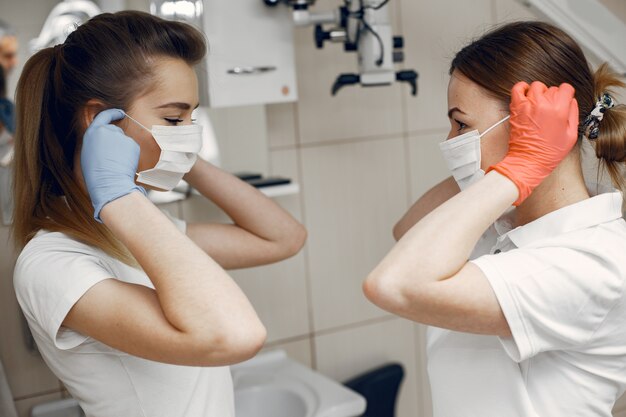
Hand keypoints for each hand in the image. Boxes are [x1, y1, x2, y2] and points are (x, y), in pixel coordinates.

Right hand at [81, 108, 145, 221]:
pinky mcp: (132, 144)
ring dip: (122, 150)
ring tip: (116, 164)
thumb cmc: (95, 173)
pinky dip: (130, 156)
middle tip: (113, 158)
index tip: (119, 112)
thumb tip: (105, 141)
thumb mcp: (88, 153)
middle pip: (115, 131)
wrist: (108, 182)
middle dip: (116, 141)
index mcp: (92, 132)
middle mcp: (107, 131)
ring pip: (124, 142)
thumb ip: (96, 142)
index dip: (113, 113)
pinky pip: (132, 148)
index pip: (103, 116)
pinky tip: (124, 164)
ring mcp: (121, 136)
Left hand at [487, 81, 578, 205]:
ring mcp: (528, 105)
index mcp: (559, 110)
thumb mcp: (571, 135)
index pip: (566, 88)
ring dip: (540, 92)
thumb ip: (573, 114)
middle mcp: (543, 104)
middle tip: (551, 109)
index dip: (566, 94)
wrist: (528, 161)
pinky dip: (522, 88)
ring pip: (537, 86)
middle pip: (552, 88)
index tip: (564, 100)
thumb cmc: (548, 152)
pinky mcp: (516, 108)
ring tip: (540, 103)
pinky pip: (517, 89)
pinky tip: (526, 95)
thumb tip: (571, 102)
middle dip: (554, 97)